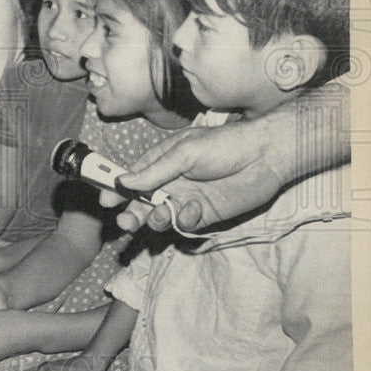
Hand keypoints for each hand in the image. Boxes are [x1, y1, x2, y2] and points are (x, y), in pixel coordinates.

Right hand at [105, 123, 288, 232]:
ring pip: (160, 217)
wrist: (264, 158)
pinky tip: (195, 210)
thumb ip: (155, 170)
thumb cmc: (223, 146)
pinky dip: (185, 220)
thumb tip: (125, 181)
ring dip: (155, 220)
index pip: (132, 178)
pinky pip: (185, 224)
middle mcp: (170, 183)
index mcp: (160, 162)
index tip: (106, 201)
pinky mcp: (204, 215)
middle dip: (131, 213)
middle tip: (126, 221)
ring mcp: (186, 200)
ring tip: (161, 215)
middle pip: (141, 202)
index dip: (117, 189)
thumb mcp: (184, 152)